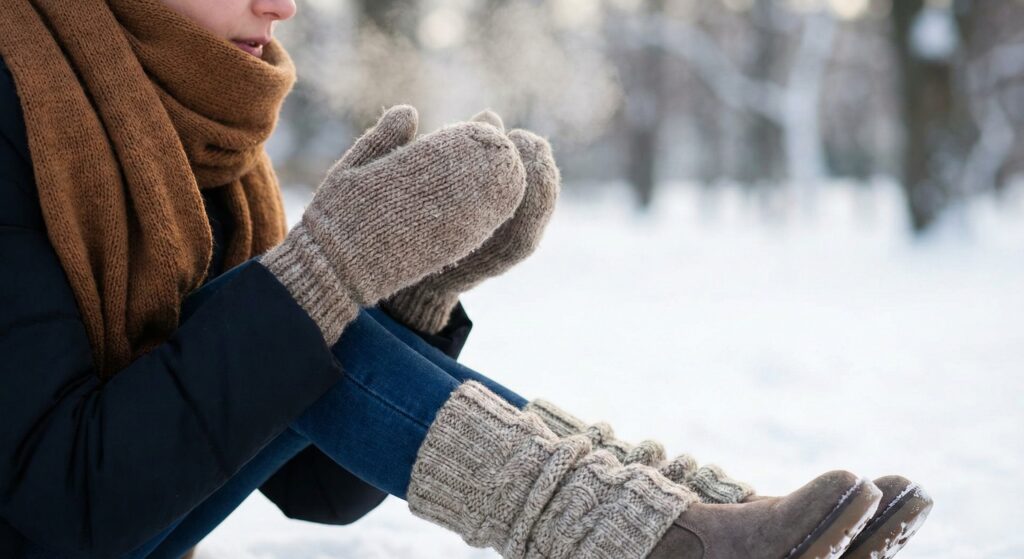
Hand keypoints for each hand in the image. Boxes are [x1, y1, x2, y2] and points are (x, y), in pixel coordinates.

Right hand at [260, 105, 526, 342]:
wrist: (336, 268)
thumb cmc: (337, 216)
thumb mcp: (354, 166)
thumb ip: (384, 137)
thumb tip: (410, 112)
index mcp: (411, 165)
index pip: (458, 141)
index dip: (476, 133)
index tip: (486, 125)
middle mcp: (433, 191)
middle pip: (482, 164)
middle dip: (496, 153)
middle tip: (506, 147)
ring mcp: (446, 220)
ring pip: (492, 192)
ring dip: (504, 179)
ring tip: (510, 169)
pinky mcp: (453, 247)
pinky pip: (487, 222)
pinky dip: (499, 208)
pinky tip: (506, 201)